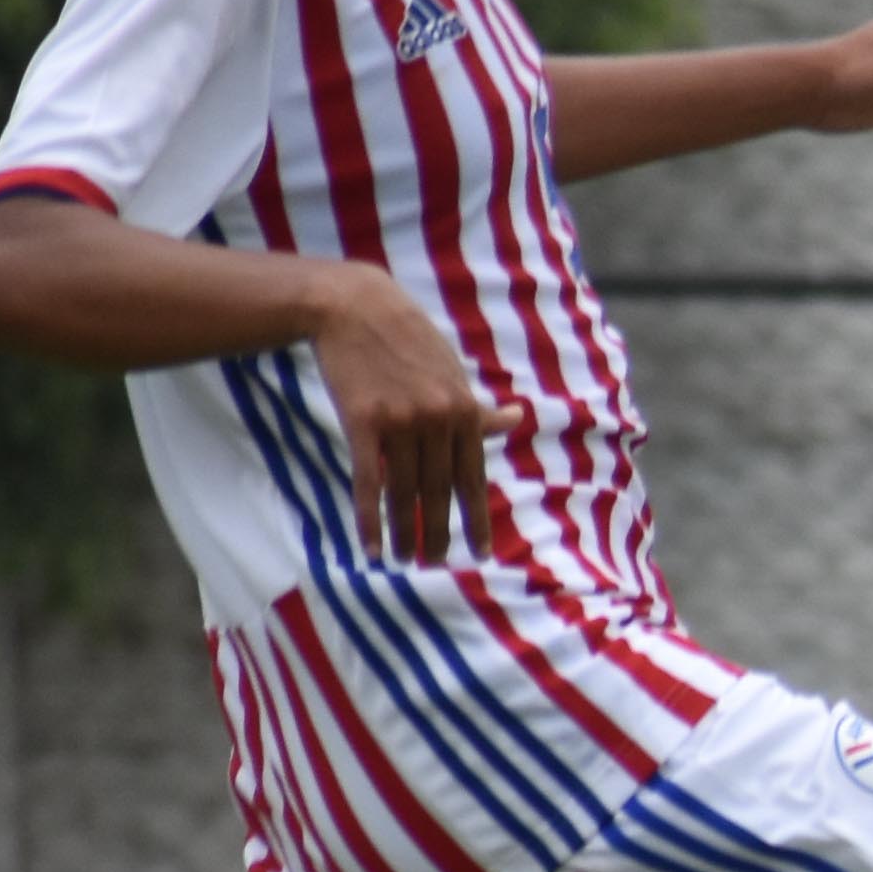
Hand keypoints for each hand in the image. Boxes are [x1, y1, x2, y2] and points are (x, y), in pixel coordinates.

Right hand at [305, 262, 490, 560]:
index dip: (476, 517)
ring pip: (405, 491)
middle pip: (440, 490)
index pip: (474, 477)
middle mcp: (438, 419)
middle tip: (438, 564)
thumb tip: (516, 419)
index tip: (481, 552)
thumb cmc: (408, 340)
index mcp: (464, 410)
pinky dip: (370, 519)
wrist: (356, 308)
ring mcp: (401, 422)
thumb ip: (477, 405)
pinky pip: (369, 482)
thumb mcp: (452, 369)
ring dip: (405, 532)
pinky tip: (371, 547)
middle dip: (440, 532)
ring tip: (405, 560)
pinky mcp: (363, 421)